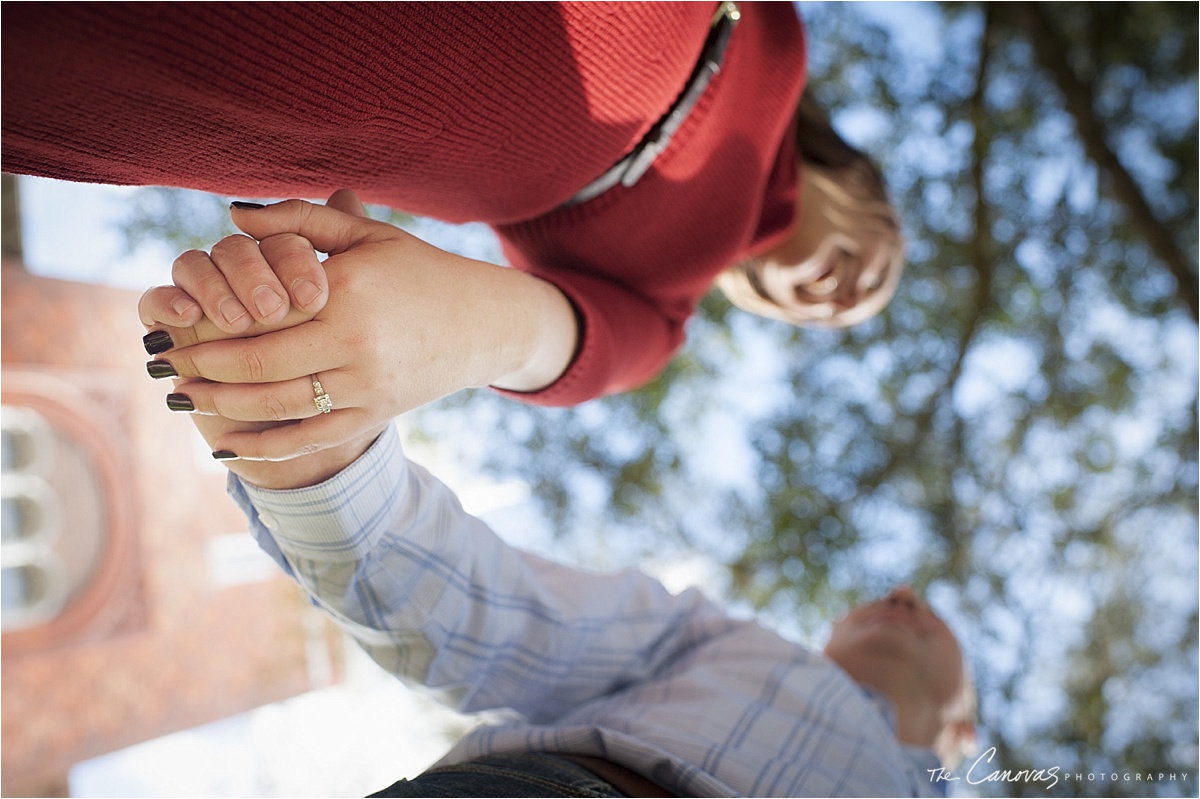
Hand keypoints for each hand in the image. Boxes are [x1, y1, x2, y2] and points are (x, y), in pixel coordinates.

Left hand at [141, 193, 578, 468]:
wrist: (484, 324)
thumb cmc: (420, 271)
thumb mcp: (368, 237)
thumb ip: (300, 222)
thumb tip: (231, 219)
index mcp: (348, 295)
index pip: (263, 320)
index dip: (209, 331)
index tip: (173, 330)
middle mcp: (357, 346)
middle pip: (262, 368)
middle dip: (205, 371)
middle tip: (165, 369)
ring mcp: (368, 388)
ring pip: (282, 409)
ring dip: (226, 408)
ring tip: (186, 400)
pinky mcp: (376, 415)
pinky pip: (313, 440)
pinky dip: (268, 449)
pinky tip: (228, 447)